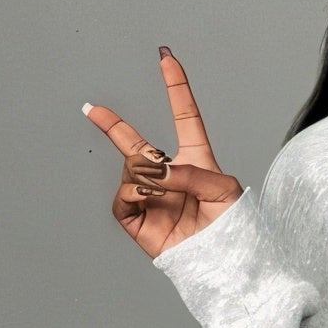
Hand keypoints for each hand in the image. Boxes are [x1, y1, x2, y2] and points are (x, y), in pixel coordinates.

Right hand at [82, 46, 244, 257]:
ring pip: (131, 169)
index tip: (166, 59)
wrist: (228, 269)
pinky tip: (145, 195)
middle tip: (92, 109)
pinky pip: (123, 199)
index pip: (185, 118)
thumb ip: (189, 171)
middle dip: (113, 126)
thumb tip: (153, 170)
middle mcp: (171, 179)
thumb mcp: (223, 189)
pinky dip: (131, 192)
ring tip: (162, 187)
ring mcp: (153, 200)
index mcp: (197, 163)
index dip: (176, 88)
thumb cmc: (235, 231)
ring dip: (144, 171)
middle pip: (138, 145)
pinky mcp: (140, 224)